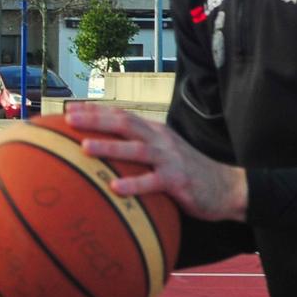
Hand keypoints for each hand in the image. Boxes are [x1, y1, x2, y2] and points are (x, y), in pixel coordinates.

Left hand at [64, 102, 247, 221]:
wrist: (227, 187)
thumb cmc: (186, 171)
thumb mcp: (162, 153)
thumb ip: (138, 148)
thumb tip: (105, 149)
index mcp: (154, 132)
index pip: (121, 115)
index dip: (95, 111)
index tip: (69, 109)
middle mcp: (160, 139)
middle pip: (124, 123)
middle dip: (95, 119)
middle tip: (69, 119)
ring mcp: (170, 159)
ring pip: (136, 149)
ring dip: (109, 146)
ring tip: (84, 147)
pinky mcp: (178, 180)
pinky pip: (153, 181)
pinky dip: (134, 183)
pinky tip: (115, 188)